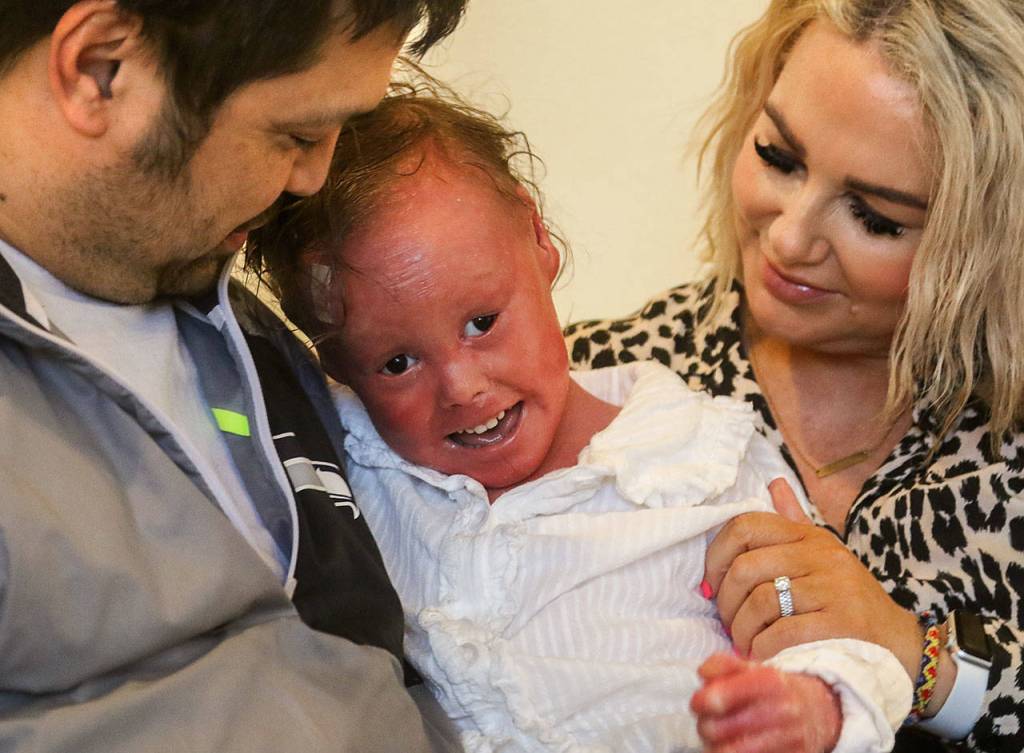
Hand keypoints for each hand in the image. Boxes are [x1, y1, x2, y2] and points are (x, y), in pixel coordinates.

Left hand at [691, 652, 841, 752]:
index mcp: (768, 681)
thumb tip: (703, 674)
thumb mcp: (753, 668)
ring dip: (715, 745)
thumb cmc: (775, 689)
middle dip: (705, 725)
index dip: (700, 702)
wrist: (818, 712)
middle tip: (709, 721)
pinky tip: (737, 746)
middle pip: (716, 728)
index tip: (700, 702)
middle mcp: (780, 711)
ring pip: (727, 751)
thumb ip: (723, 664)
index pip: (719, 698)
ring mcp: (787, 740)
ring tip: (719, 737)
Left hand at [703, 480, 922, 678]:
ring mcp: (833, 587)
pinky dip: (763, 647)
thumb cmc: (847, 598)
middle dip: (726, 601)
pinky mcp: (842, 622)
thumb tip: (775, 483)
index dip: (716, 555)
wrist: (898, 641)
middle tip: (728, 622)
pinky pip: (784, 632)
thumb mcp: (822, 554)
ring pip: (760, 602)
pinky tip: (762, 653)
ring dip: (742, 629)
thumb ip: (793, 522)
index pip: (745, 526)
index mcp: (807, 536)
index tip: (711, 583)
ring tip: (744, 642)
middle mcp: (819, 555)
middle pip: (746, 568)